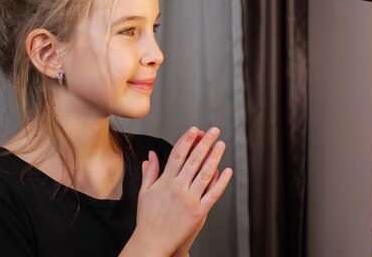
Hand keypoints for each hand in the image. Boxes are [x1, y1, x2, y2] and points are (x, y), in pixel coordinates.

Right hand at [133, 127, 232, 255]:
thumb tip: (150, 155)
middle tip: (214, 131)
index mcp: (165, 181)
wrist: (152, 242)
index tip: (195, 129)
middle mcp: (178, 188)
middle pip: (194, 160)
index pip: (178, 154)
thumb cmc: (148, 218)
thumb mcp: (145, 192)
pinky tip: (227, 171)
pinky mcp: (199, 212)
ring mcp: (190, 199)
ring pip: (205, 173)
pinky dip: (221, 182)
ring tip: (221, 144)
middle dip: (205, 143)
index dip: (187, 140)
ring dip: (215, 157)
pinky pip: (213, 194)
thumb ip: (150, 171)